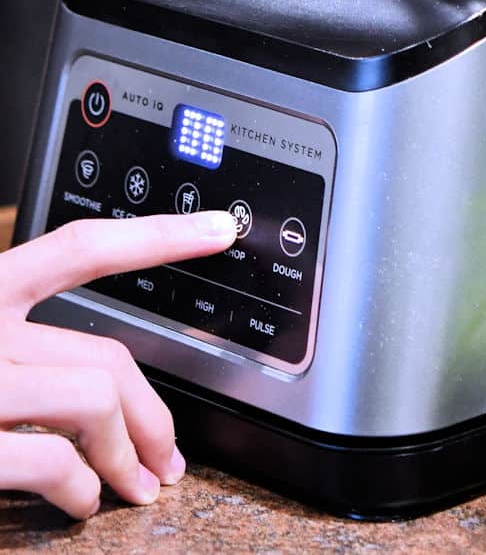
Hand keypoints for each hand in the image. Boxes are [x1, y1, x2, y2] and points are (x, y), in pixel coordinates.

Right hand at [0, 211, 237, 519]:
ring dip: (132, 452)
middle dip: (155, 408)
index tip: (217, 229)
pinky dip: (83, 487)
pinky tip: (82, 503)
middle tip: (171, 454)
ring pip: (93, 396)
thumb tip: (106, 387)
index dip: (157, 236)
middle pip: (103, 348)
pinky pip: (52, 459)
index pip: (77, 248)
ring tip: (138, 487)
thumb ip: (22, 350)